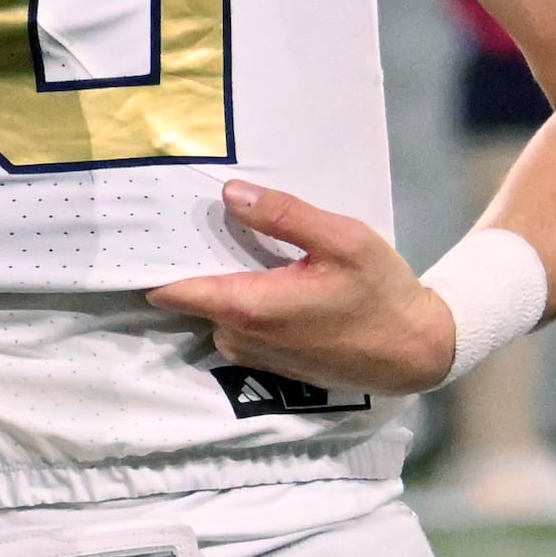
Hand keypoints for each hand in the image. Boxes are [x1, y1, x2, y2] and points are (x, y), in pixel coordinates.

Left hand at [147, 181, 455, 394]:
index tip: (141, 234)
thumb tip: (229, 193)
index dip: (155, 264)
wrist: (414, 351)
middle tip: (187, 221)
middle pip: (192, 297)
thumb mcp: (340, 239)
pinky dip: (236, 303)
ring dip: (217, 284)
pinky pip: (234, 327)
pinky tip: (260, 274)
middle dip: (189, 264)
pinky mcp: (268, 363)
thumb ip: (283, 215)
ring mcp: (254, 355)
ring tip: (228, 242)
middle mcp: (242, 337)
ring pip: (213, 312)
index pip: (176, 290)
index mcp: (251, 307)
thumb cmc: (380, 292)